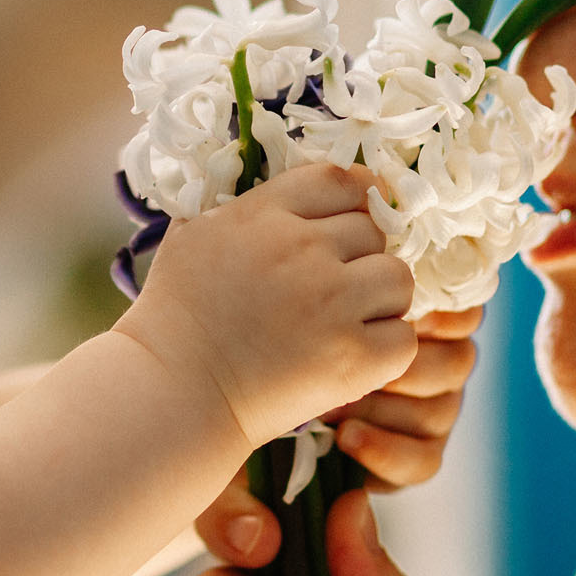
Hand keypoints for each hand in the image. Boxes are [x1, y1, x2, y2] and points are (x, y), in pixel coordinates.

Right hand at [119, 163, 417, 446]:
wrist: (171, 394)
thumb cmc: (174, 320)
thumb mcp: (194, 237)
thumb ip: (246, 211)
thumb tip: (291, 199)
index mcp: (264, 215)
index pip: (340, 181)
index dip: (358, 197)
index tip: (357, 217)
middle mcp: (303, 250)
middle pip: (373, 231)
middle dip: (360, 257)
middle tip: (334, 289)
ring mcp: (331, 303)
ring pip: (397, 278)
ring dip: (381, 300)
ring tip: (350, 322)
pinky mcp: (352, 357)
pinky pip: (403, 337)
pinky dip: (385, 349)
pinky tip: (353, 357)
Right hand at [193, 305, 480, 560]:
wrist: (254, 332)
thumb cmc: (245, 405)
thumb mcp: (229, 465)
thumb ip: (232, 517)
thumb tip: (253, 545)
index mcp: (388, 455)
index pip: (416, 465)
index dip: (388, 456)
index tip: (345, 440)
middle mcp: (419, 413)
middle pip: (435, 414)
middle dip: (386, 405)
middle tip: (336, 388)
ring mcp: (435, 368)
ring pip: (449, 372)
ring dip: (405, 364)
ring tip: (355, 348)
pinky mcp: (445, 321)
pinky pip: (461, 323)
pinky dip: (438, 318)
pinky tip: (397, 315)